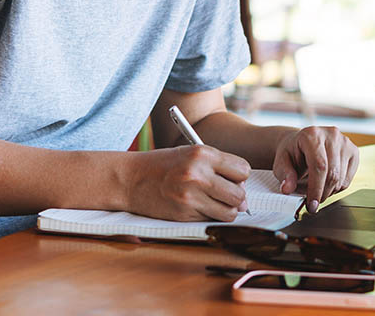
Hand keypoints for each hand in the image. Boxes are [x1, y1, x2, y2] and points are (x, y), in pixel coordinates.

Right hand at [126, 145, 250, 221]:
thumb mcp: (191, 154)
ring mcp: (191, 196)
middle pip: (239, 194)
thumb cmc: (164, 165)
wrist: (131, 178)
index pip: (243, 170)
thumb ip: (219, 167)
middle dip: (236, 197)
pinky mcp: (184, 214)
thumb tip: (243, 196)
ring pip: (229, 212)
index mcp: (203, 154)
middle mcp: (199, 174)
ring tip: (213, 202)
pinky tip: (198, 207)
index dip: (240, 177)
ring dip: (226, 210)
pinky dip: (210, 216)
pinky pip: (212, 220)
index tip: (232, 178)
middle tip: (224, 194)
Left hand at [272, 126, 359, 213]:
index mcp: (312, 135)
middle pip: (332, 174)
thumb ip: (285, 175)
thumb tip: (287, 188)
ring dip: (329, 192)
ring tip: (317, 189)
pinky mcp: (354, 151)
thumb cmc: (293, 153)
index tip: (311, 204)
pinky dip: (337, 187)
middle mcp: (331, 135)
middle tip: (312, 203)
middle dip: (322, 193)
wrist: (303, 143)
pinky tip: (326, 183)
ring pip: (341, 179)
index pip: (319, 165)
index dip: (316, 188)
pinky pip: (348, 179)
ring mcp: (345, 142)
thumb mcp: (282, 163)